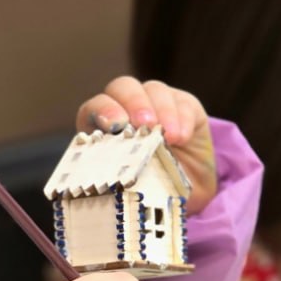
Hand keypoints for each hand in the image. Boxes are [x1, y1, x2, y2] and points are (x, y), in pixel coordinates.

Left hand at [76, 76, 217, 212]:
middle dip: (133, 102)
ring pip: (153, 90)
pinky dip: (182, 118)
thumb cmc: (148, 190)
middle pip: (123, 87)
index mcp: (102, 128)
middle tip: (144, 124)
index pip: (93, 108)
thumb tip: (111, 182)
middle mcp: (127, 108)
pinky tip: (182, 138)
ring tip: (169, 137)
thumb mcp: (129, 187)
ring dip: (161, 110)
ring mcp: (156, 102)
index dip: (102, 111)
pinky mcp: (184, 105)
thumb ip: (117, 175)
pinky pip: (182, 102)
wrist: (187, 193)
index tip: (114, 127)